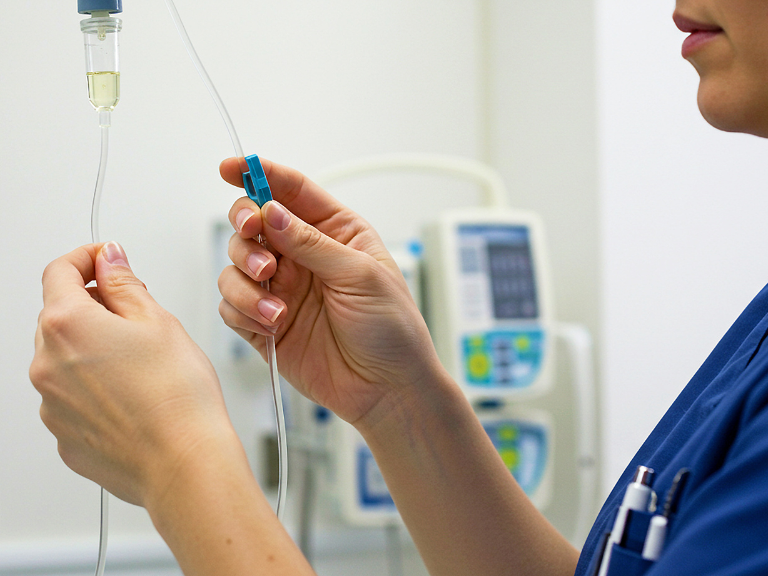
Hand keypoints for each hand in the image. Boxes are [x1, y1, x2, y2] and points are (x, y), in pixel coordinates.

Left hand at [30, 242, 236, 505]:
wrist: (184, 463)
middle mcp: (46, 364)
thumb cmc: (178, 396)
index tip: (105, 260)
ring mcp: (50, 404)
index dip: (86, 258)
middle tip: (138, 316)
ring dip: (93, 350)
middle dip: (94, 307)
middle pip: (59, 315)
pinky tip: (134, 397)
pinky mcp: (63, 435)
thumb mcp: (158, 321)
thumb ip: (124, 283)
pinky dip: (95, 388)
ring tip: (143, 367)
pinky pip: (72, 398)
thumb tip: (108, 259)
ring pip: (65, 359)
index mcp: (67, 325)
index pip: (59, 271)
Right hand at [217, 158, 447, 426]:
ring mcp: (282, 290)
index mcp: (334, 233)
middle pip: (253, 222)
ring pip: (235, 264)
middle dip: (246, 227)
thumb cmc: (392, 329)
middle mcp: (303, 256)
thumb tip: (272, 211)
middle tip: (256, 241)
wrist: (388, 389)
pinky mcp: (265, 324)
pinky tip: (273, 324)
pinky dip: (243, 311)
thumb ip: (312, 243)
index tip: (230, 167)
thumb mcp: (361, 275)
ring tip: (276, 305)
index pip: (291, 191)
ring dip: (244, 278)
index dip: (259, 175)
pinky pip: (232, 305)